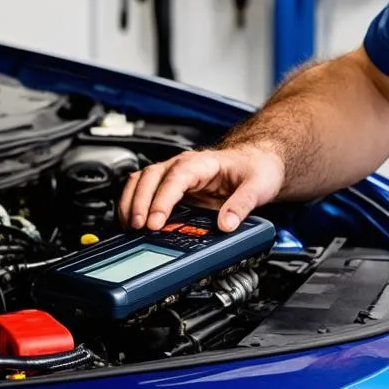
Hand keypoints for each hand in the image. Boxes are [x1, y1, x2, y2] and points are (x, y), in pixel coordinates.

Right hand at [118, 145, 284, 232]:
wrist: (258, 161)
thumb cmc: (256, 168)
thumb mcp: (257, 186)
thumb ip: (242, 205)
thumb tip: (227, 224)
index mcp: (202, 163)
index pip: (175, 178)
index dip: (162, 200)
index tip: (156, 221)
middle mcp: (183, 166)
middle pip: (151, 177)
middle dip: (139, 202)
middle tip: (139, 227)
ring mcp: (174, 175)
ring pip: (141, 181)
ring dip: (131, 202)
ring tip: (130, 226)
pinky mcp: (171, 187)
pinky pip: (143, 190)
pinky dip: (132, 204)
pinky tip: (131, 222)